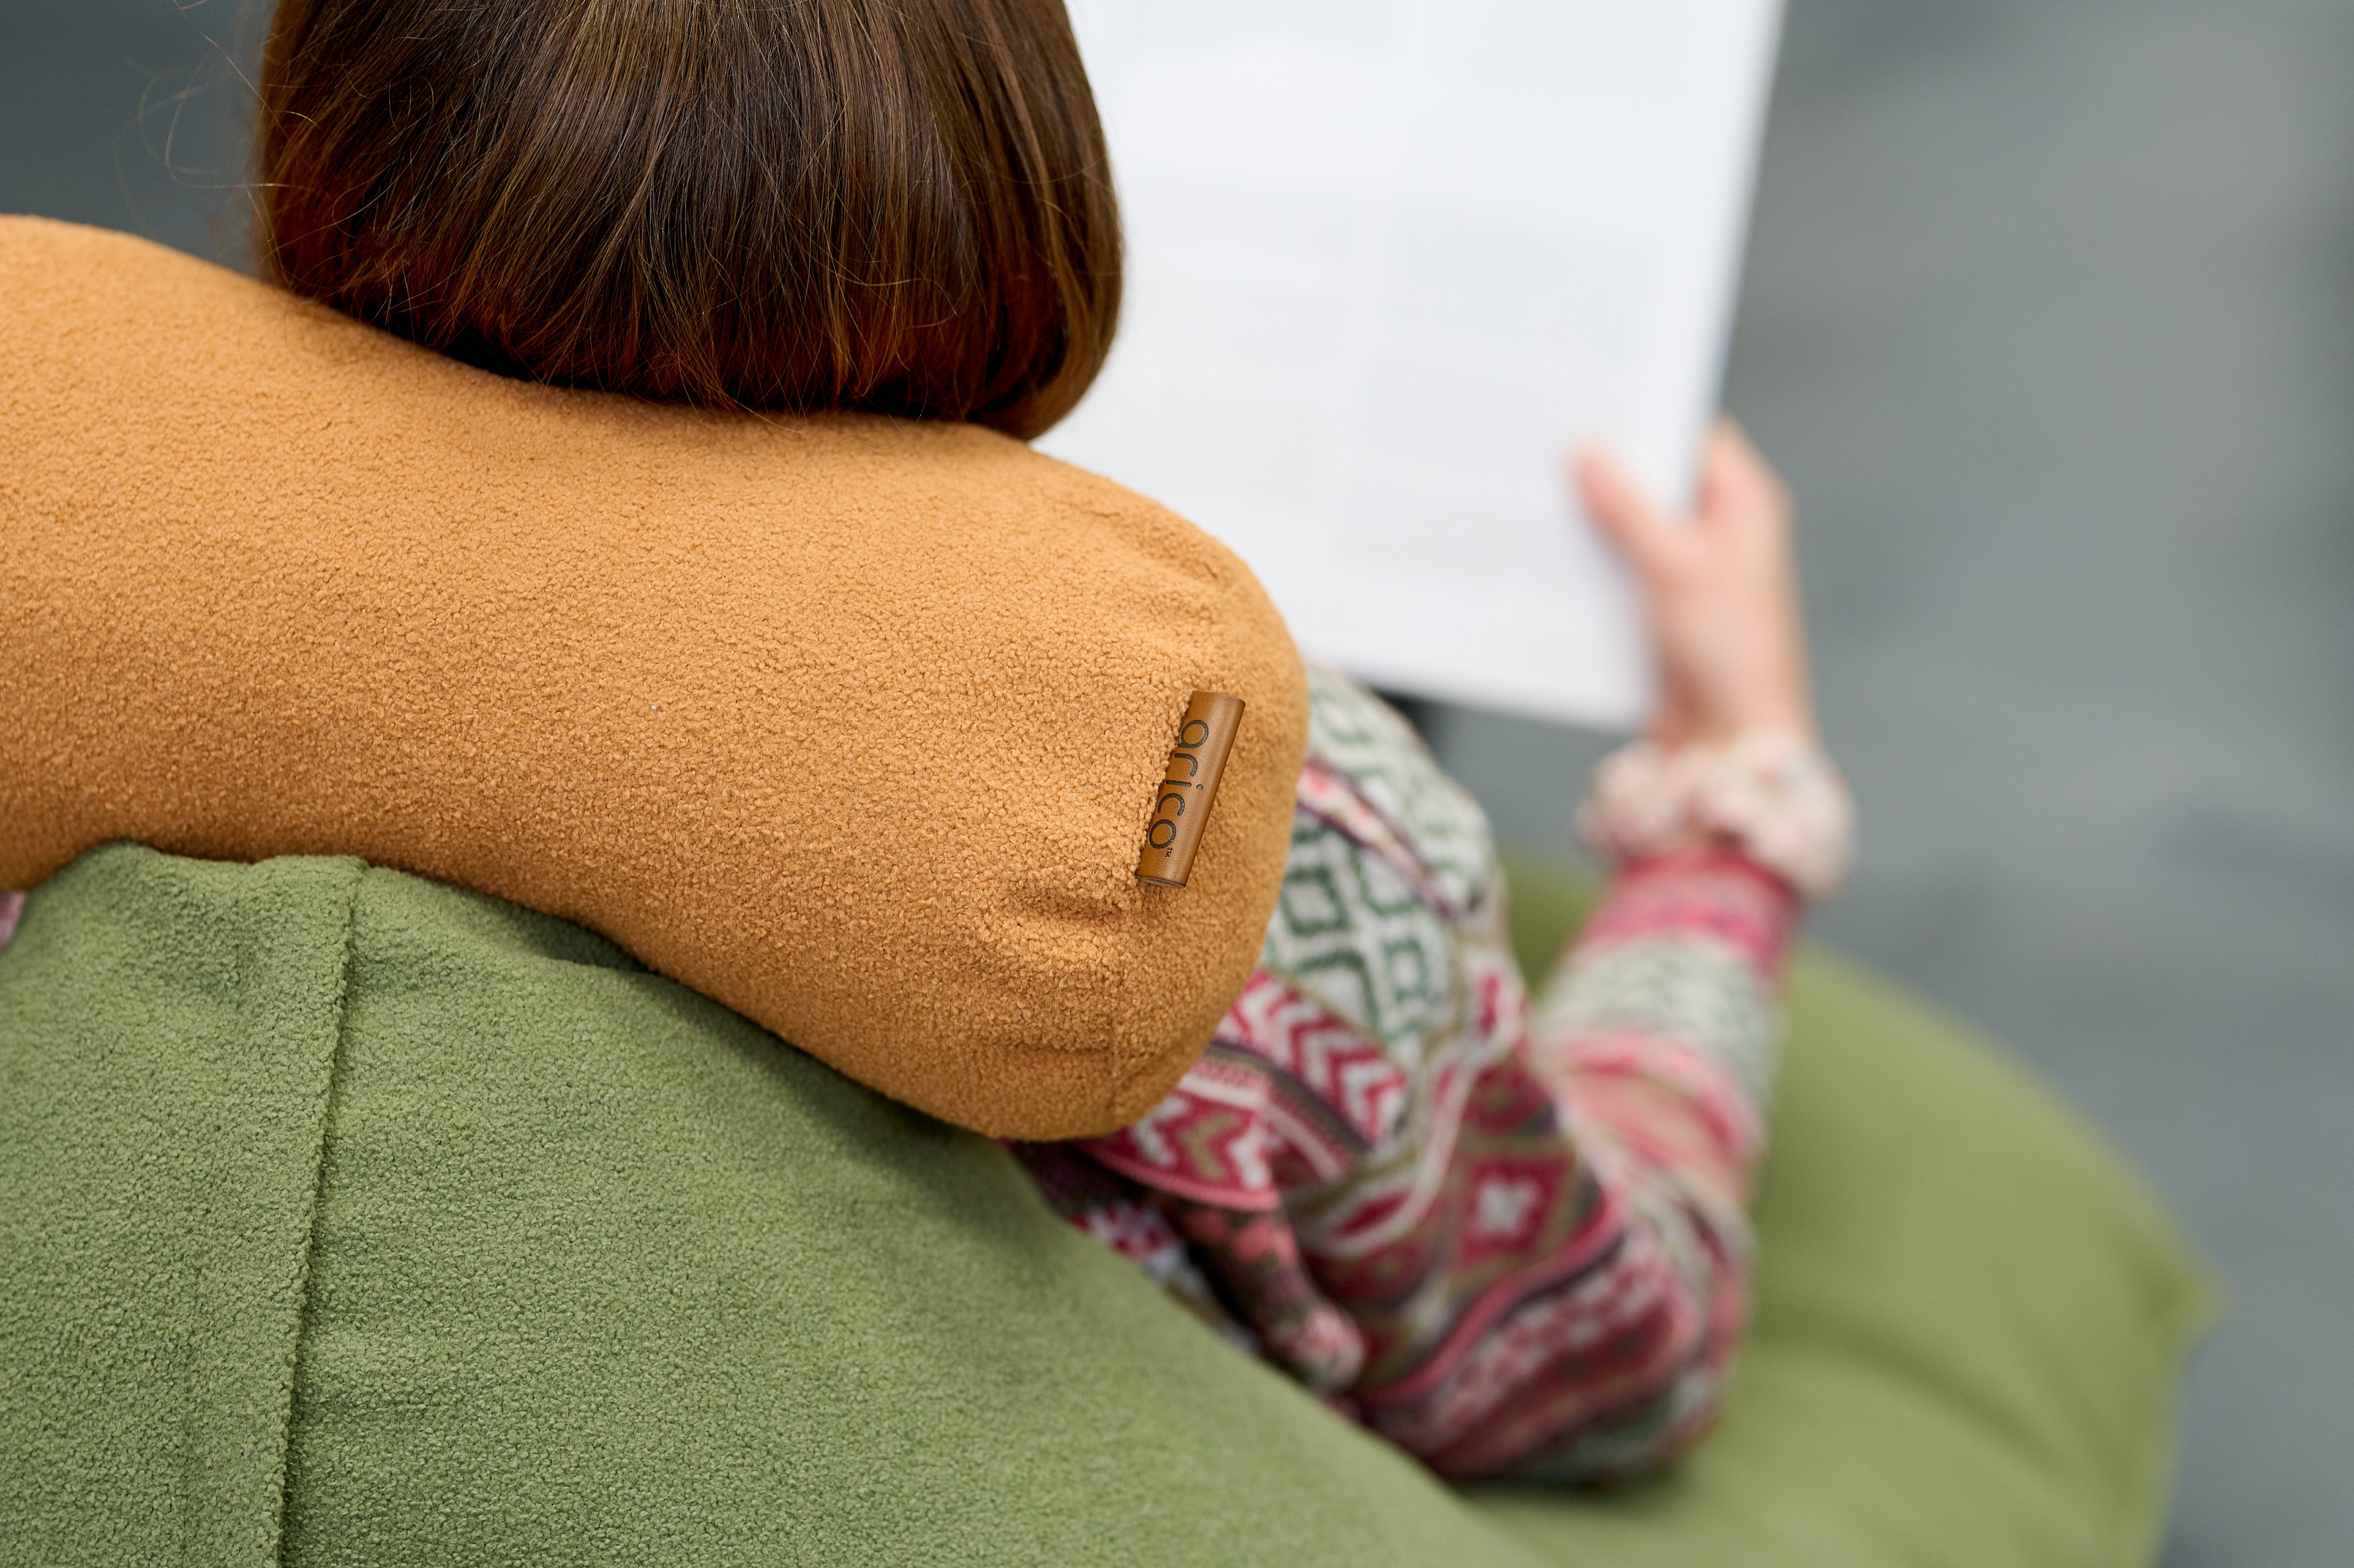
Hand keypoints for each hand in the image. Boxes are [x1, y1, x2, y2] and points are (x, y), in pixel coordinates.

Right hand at [1573, 419, 1815, 749]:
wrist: (1727, 741)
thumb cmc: (1726, 652)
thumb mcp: (1675, 567)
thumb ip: (1629, 508)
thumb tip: (1587, 452)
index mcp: (1743, 505)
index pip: (1693, 436)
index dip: (1645, 415)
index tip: (1590, 398)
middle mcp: (1718, 531)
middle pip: (1654, 480)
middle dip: (1604, 468)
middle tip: (1546, 443)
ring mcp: (1686, 571)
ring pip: (1628, 526)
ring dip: (1588, 519)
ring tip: (1532, 493)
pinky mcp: (1657, 609)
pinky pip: (1615, 571)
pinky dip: (1585, 563)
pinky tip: (1541, 553)